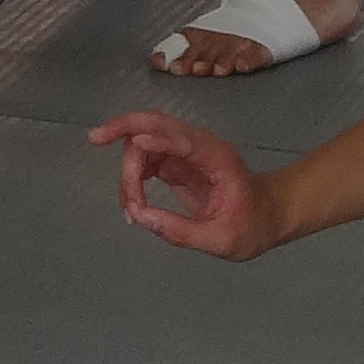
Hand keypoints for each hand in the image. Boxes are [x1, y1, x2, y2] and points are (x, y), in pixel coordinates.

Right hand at [93, 109, 279, 258]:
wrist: (270, 215)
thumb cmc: (254, 225)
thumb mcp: (223, 240)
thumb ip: (182, 231)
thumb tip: (141, 217)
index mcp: (216, 157)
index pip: (181, 137)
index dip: (154, 136)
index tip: (130, 142)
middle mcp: (198, 146)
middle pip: (154, 123)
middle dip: (123, 127)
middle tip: (94, 140)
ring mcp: (185, 152)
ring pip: (143, 141)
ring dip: (127, 169)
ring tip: (130, 209)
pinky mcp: (176, 163)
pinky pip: (145, 159)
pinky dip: (132, 178)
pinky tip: (133, 204)